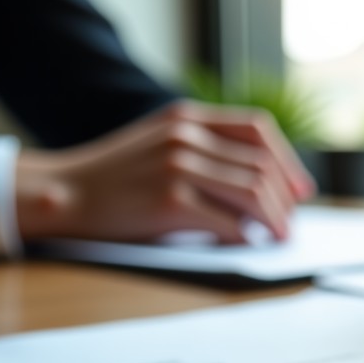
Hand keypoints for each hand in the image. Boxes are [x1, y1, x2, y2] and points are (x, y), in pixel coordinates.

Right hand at [15, 100, 314, 244]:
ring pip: (254, 193)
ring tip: (279, 238)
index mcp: (186, 118)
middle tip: (290, 224)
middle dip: (285, 200)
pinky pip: (229, 222)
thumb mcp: (157, 146)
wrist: (64, 193)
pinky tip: (247, 244)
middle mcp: (186, 136)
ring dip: (275, 220)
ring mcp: (179, 166)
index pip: (257, 129)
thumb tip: (254, 187)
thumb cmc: (113, 179)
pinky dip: (246, 236)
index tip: (299, 190)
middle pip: (261, 165)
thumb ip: (200, 153)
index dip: (286, 161)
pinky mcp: (171, 200)